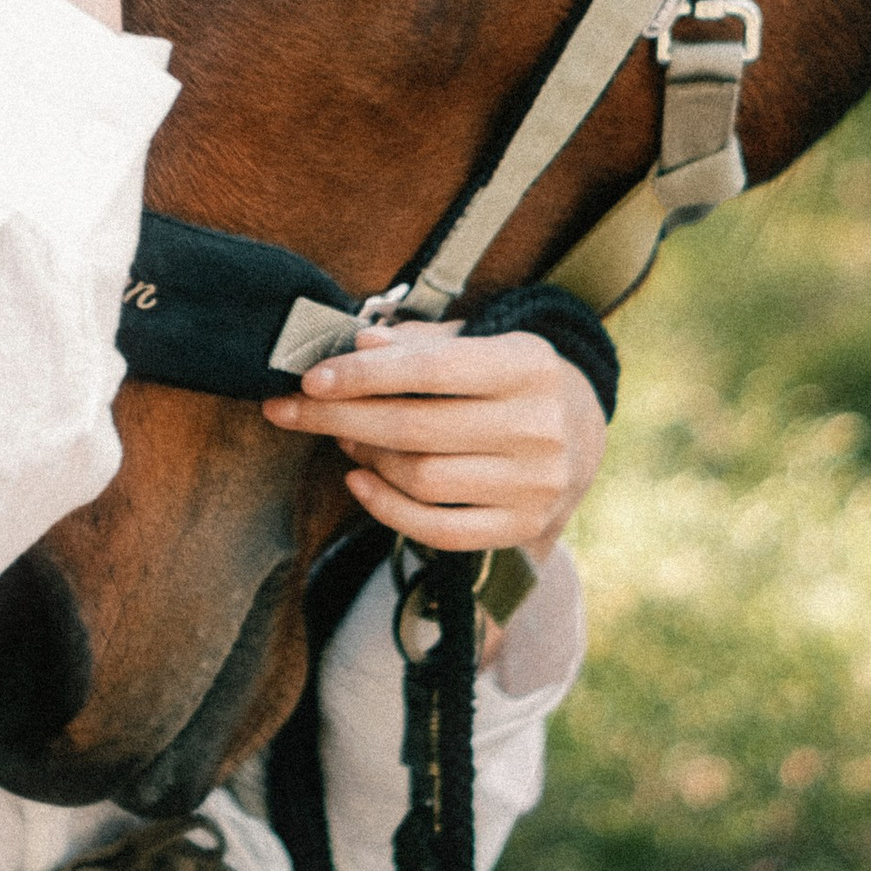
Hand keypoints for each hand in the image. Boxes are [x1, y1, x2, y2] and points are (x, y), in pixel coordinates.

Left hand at [261, 322, 606, 558]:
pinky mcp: (521, 527)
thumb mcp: (481, 341)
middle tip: (290, 409)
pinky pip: (438, 529)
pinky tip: (358, 480)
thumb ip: (421, 343)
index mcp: (528, 366)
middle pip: (415, 428)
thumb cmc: (512, 378)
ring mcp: (534, 485)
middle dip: (340, 417)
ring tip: (343, 436)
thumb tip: (361, 344)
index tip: (309, 379)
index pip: (431, 370)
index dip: (363, 376)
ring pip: (421, 479)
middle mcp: (539, 427)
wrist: (581, 429)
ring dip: (365, 456)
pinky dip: (387, 509)